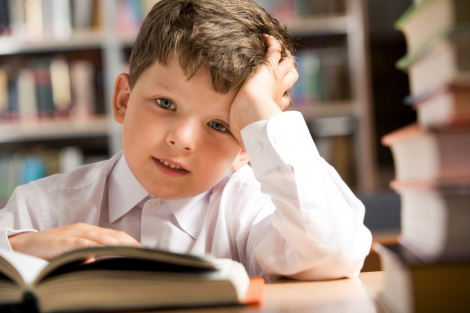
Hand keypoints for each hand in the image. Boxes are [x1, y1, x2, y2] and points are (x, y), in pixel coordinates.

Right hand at [8, 223, 142, 259]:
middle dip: (131, 244)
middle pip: (114, 235)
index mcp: (90, 231)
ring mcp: (76, 234)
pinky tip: (104, 252)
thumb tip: (104, 264)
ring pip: (102, 237)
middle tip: (146, 253)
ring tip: (133, 252)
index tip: (145, 250)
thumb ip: (91, 254)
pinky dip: (94, 248)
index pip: (116, 235)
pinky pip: (82, 244)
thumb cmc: (53, 249)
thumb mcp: (76, 251)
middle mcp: (86, 230)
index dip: (131, 242)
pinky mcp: (65, 241)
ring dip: (119, 245)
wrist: (26, 243)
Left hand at [229, 35, 297, 149]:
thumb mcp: (247, 141)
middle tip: (284, 70)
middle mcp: (278, 92)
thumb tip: (240, 166)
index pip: (283, 100)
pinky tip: (265, 37)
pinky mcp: (269, 68)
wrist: (254, 117)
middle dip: (288, 75)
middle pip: (290, 78)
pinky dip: (272, 43)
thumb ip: (244, 150)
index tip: (281, 99)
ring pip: (287, 64)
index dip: (282, 98)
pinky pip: (274, 50)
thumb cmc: (252, 132)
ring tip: (277, 52)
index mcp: (274, 109)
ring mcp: (276, 79)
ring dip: (284, 58)